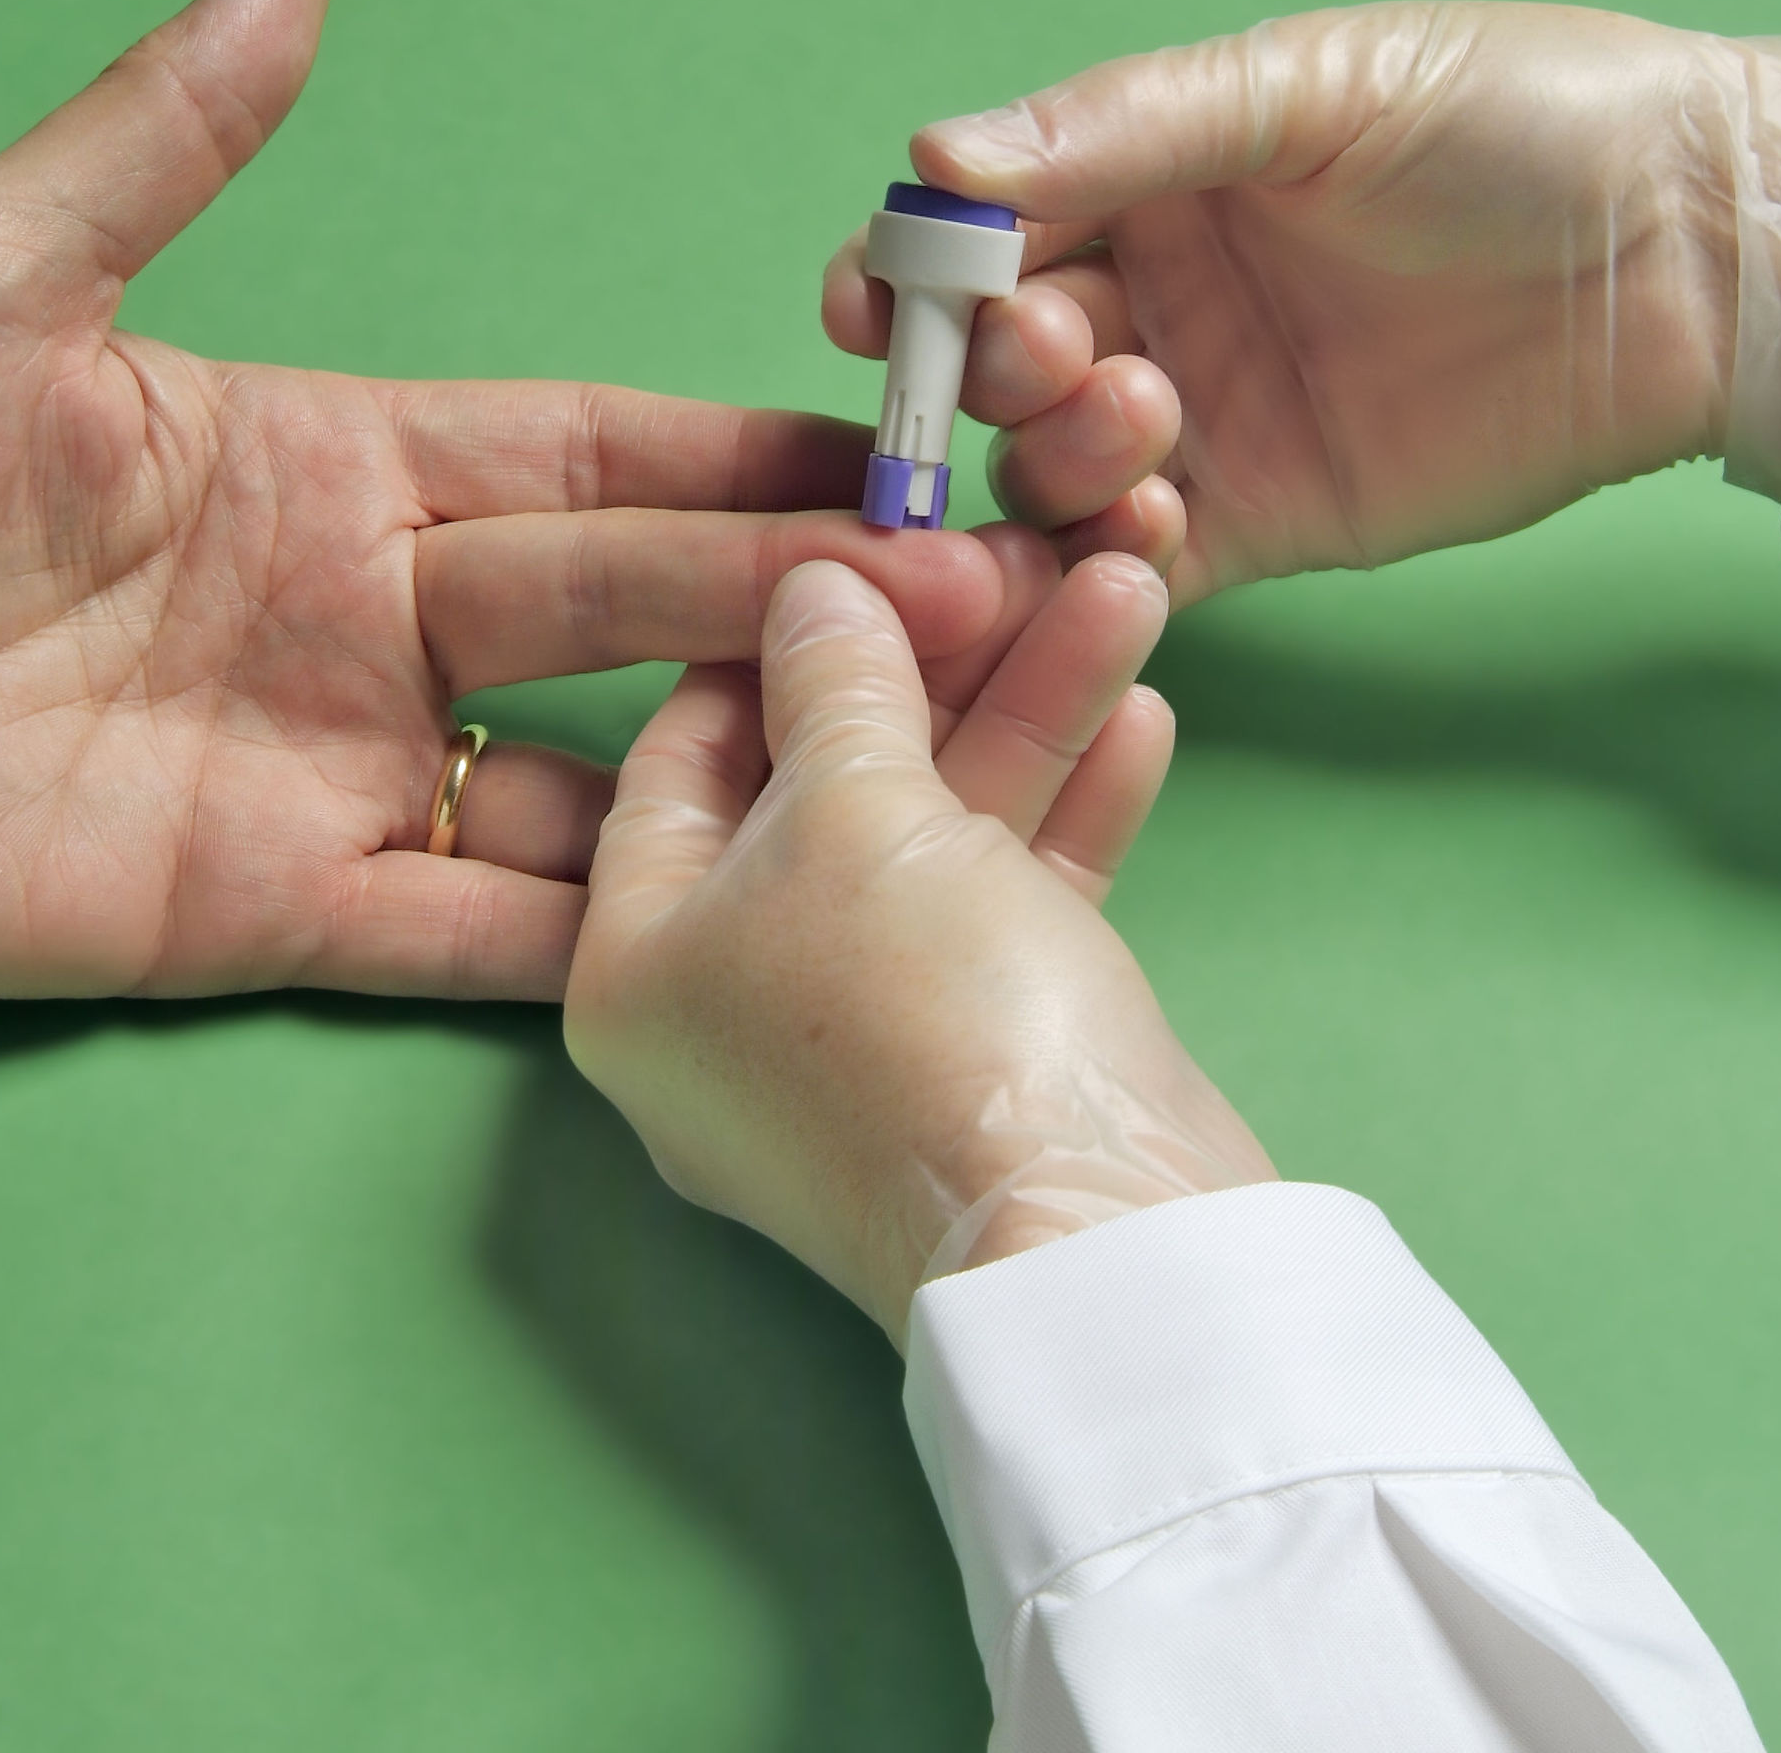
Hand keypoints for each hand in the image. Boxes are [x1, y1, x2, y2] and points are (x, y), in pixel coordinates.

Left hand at [0, 0, 1016, 1003]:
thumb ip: (170, 136)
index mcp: (330, 460)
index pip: (587, 447)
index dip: (741, 449)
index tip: (893, 450)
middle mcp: (363, 615)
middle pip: (631, 603)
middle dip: (805, 605)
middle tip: (984, 604)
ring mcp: (329, 771)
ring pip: (589, 778)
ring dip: (745, 777)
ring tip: (920, 778)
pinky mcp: (268, 911)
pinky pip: (468, 928)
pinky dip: (599, 937)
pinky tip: (740, 933)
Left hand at [566, 553, 1272, 1340]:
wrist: (1092, 1235)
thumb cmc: (920, 1015)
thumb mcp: (856, 809)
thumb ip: (836, 681)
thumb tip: (816, 590)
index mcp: (635, 967)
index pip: (679, 757)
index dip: (771, 636)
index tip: (861, 546)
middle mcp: (731, 1014)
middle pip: (828, 787)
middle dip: (940, 659)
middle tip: (1021, 551)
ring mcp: (865, 1046)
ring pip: (941, 834)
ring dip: (1032, 708)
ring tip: (1128, 585)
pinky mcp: (987, 1065)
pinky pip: (1010, 906)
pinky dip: (1069, 812)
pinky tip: (1145, 713)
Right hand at [823, 3, 1780, 600]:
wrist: (1696, 251)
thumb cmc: (1523, 122)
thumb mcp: (1314, 87)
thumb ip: (1126, 124)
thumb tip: (936, 157)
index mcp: (1148, 176)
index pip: (977, 236)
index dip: (912, 273)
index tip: (882, 302)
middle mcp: (1152, 298)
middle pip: (992, 363)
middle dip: (990, 364)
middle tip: (1056, 348)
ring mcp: (1204, 420)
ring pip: (1048, 469)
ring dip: (1059, 452)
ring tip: (1148, 413)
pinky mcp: (1266, 524)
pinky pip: (1138, 566)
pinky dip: (1113, 558)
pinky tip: (1160, 520)